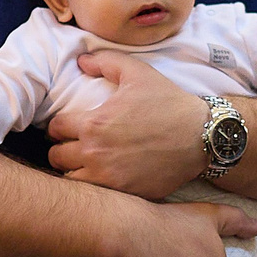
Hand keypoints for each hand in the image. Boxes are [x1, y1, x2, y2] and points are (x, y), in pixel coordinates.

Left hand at [49, 50, 206, 196]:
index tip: (69, 126)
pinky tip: (106, 177)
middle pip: (56, 157)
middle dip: (62, 149)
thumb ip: (105, 62)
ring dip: (74, 171)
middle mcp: (96, 154)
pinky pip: (97, 196)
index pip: (54, 128)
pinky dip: (96, 187)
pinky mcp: (125, 194)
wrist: (202, 136)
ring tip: (86, 164)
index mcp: (94, 124)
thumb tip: (81, 60)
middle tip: (74, 145)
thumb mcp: (138, 73)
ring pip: (71, 181)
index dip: (59, 125)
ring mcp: (110, 179)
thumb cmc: (169, 103)